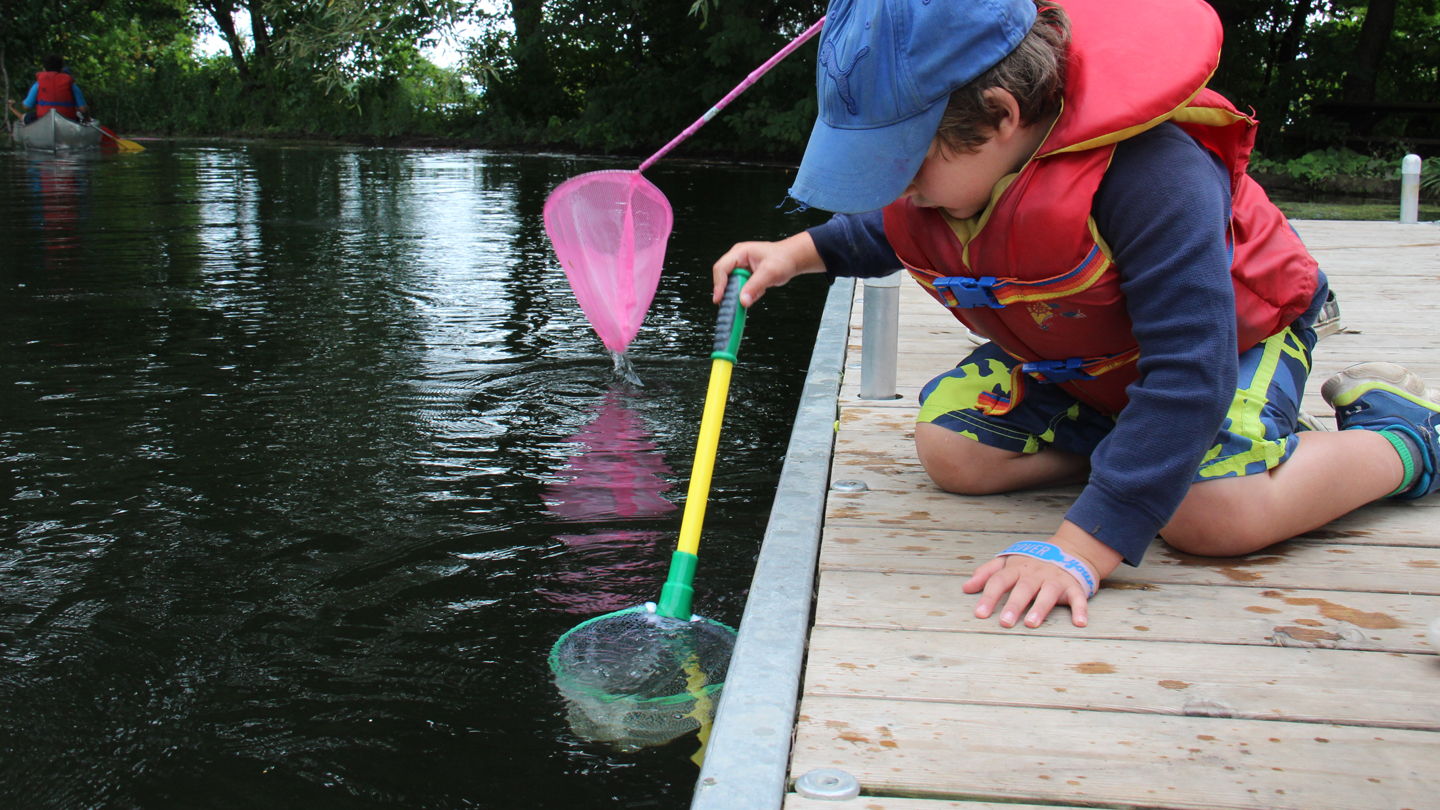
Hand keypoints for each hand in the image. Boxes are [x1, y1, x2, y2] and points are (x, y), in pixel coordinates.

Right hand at [711, 231, 824, 307]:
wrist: (792, 259)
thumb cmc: (783, 259)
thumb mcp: (770, 273)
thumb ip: (755, 287)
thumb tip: (742, 300)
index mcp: (740, 252)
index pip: (721, 268)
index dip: (718, 285)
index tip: (719, 299)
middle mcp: (737, 258)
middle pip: (724, 278)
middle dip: (731, 291)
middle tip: (738, 302)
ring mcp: (741, 266)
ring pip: (732, 285)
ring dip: (743, 292)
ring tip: (759, 290)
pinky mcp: (745, 275)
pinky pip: (740, 287)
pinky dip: (749, 292)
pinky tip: (761, 289)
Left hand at [963, 521, 1121, 627]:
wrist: (1069, 550)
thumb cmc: (1032, 563)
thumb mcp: (1008, 563)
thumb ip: (986, 574)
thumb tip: (965, 587)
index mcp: (1016, 568)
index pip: (999, 581)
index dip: (988, 597)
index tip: (979, 614)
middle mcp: (1035, 573)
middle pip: (1023, 588)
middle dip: (1013, 605)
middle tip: (1004, 622)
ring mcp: (1055, 579)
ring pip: (1047, 593)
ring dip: (1040, 608)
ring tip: (1031, 623)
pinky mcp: (1074, 586)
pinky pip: (1078, 597)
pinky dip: (1080, 609)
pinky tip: (1079, 622)